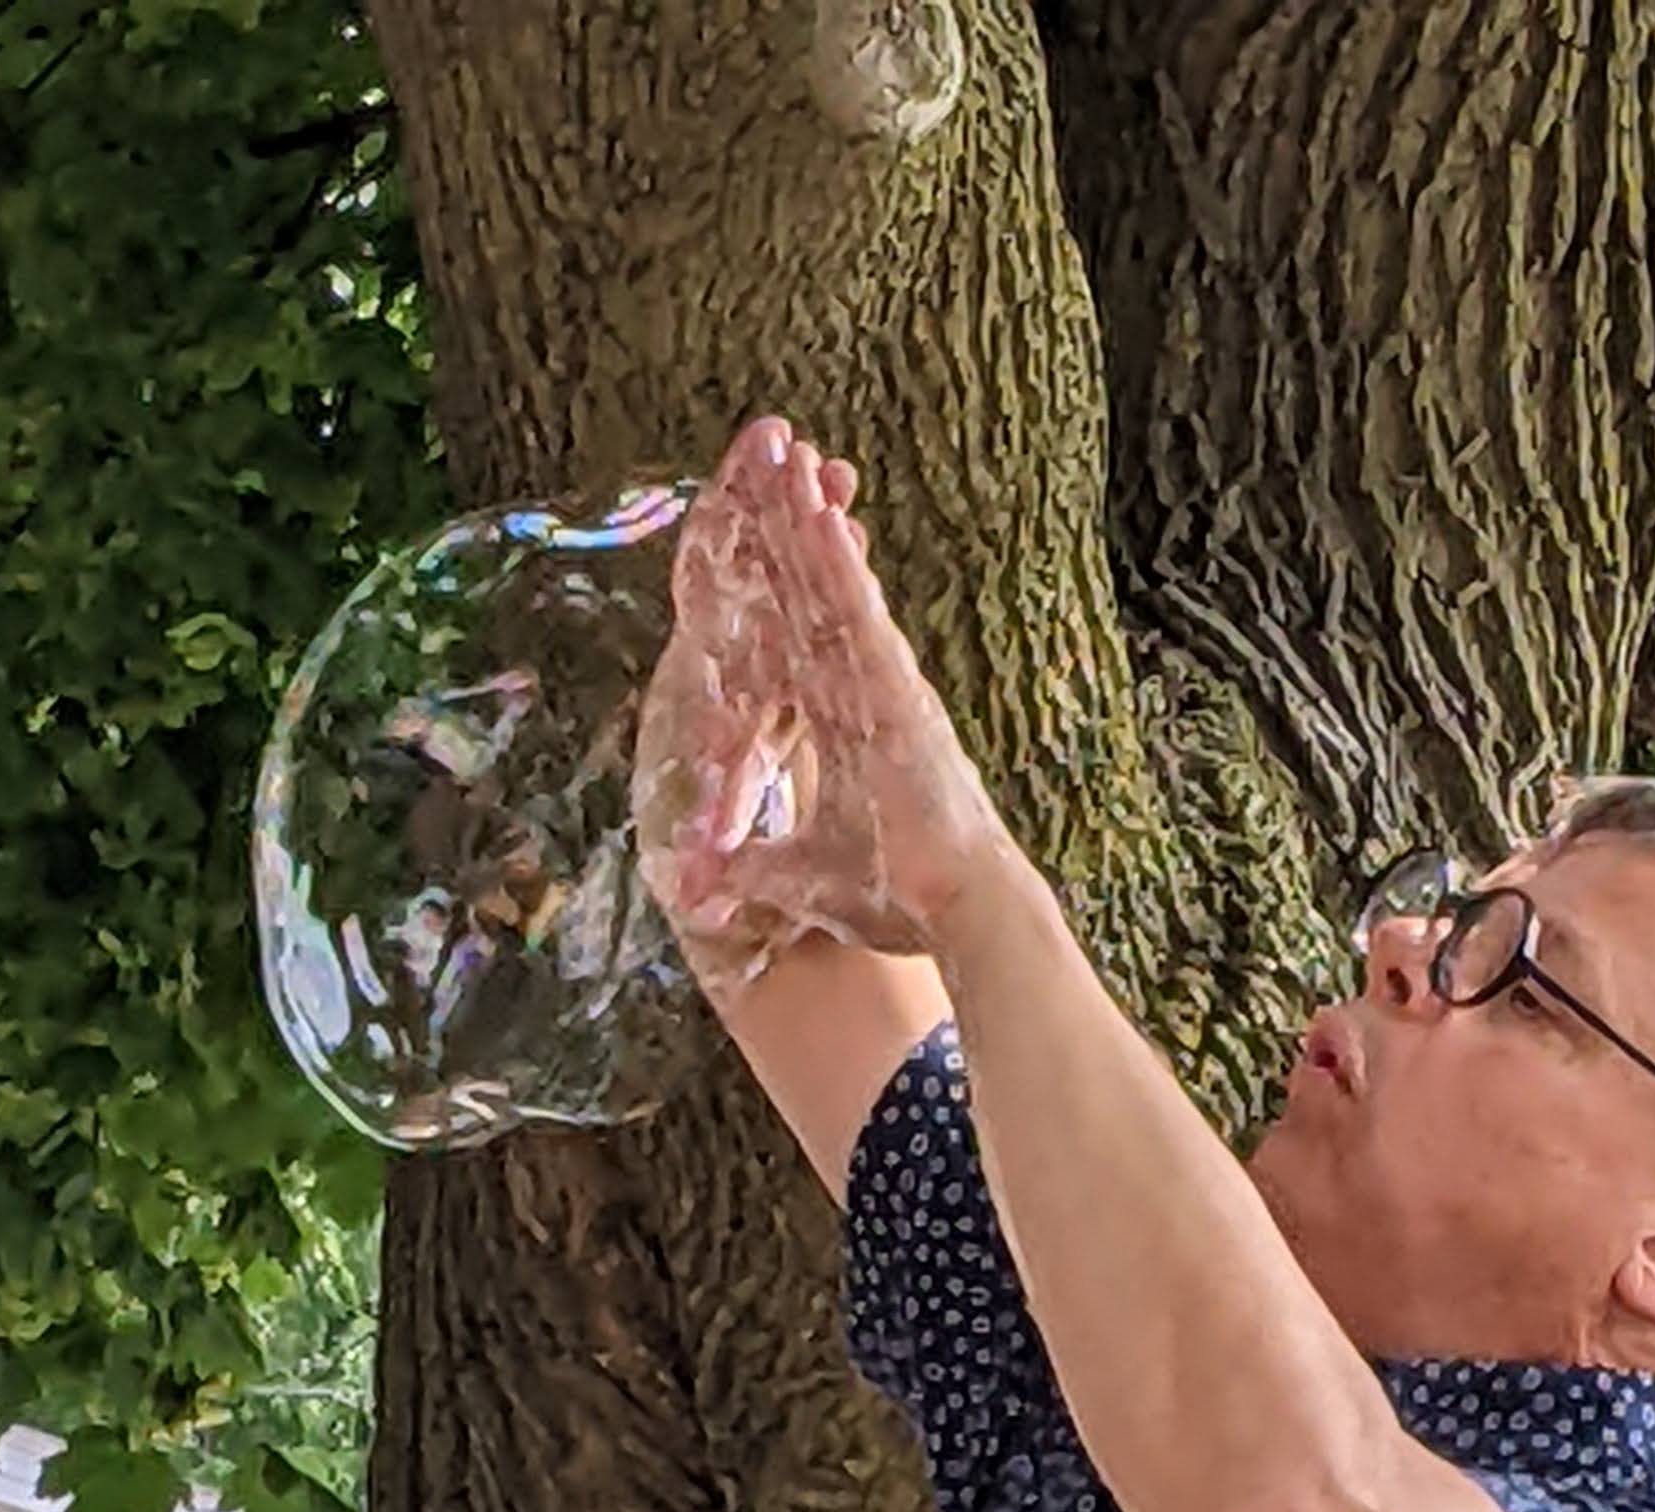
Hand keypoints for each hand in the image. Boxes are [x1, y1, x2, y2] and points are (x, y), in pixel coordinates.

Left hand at [631, 416, 1015, 972]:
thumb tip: (695, 889)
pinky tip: (814, 514)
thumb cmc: (898, 900)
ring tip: (784, 454)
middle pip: (811, 593)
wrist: (959, 915)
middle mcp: (860, 691)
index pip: (791, 637)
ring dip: (804, 521)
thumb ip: (749, 873)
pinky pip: (859, 618)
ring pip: (832, 589)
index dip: (770, 582)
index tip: (748, 527)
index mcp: (839, 723)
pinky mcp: (896, 692)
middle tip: (766, 452)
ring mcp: (880, 685)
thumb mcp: (799, 882)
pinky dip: (836, 566)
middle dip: (785, 524)